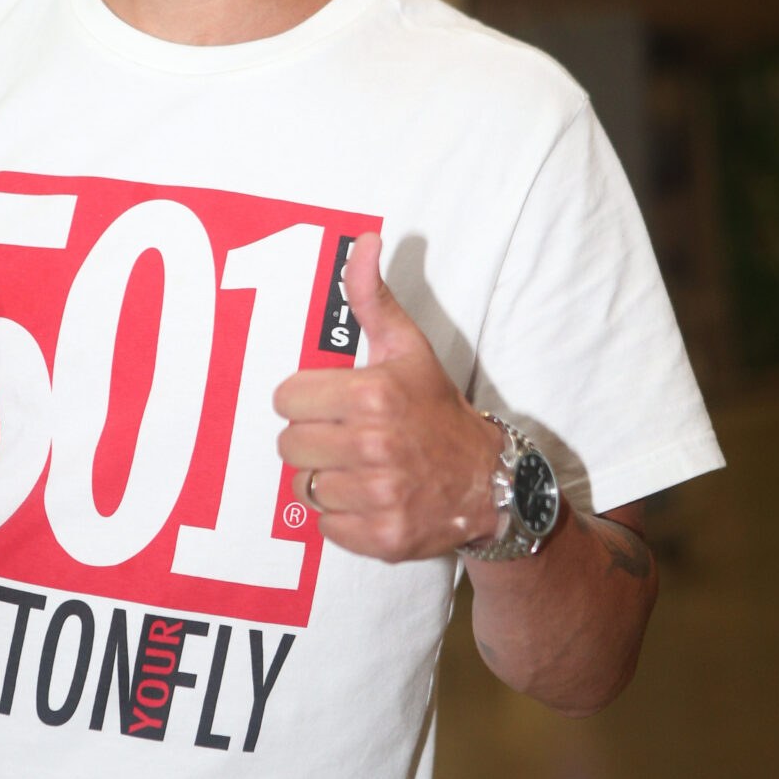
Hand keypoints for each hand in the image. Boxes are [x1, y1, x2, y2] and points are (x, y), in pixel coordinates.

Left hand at [274, 233, 499, 560]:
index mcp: (373, 395)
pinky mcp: (383, 538)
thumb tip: (363, 241)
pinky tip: (370, 499)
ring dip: (327, 479)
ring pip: (305, 487)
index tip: (331, 405)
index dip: (305, 401)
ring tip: (361, 469)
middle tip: (346, 437)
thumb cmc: (438, 411)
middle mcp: (375, 446)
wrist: (493, 482)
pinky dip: (343, 518)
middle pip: (289, 445)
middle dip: (313, 440)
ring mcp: (380, 496)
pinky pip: (326, 527)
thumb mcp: (409, 349)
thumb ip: (374, 298)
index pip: (285, 400)